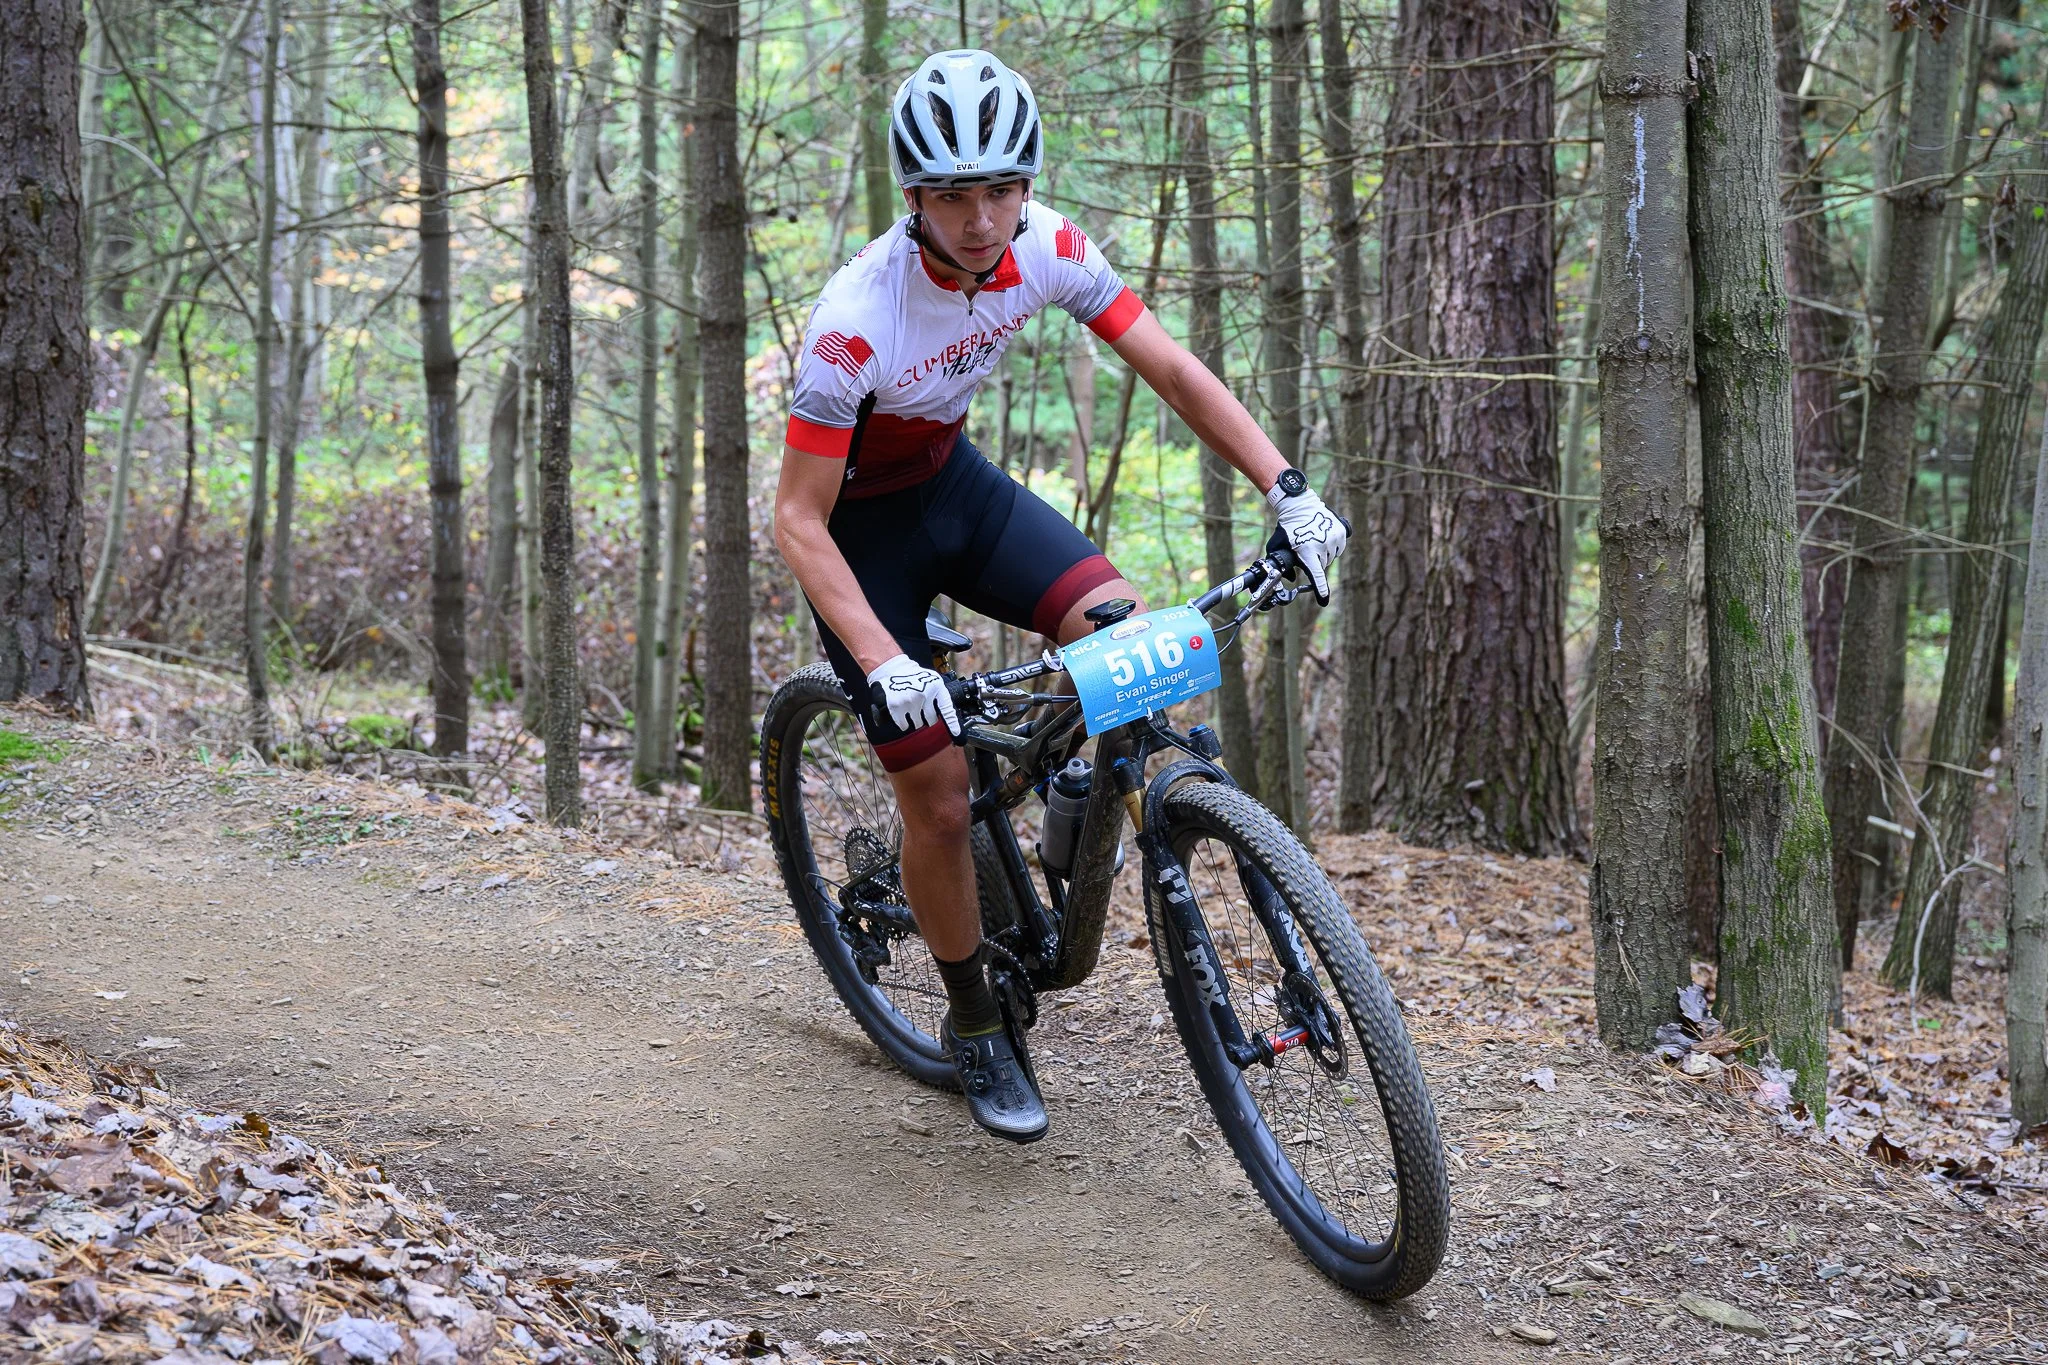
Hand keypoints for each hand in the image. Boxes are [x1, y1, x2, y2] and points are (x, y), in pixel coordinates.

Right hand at [866, 653, 960, 736]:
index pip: (947, 709)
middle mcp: (925, 693)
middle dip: (928, 719)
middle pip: (931, 720)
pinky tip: (903, 714)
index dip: (952, 723)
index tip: (956, 734)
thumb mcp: (933, 681)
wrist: (896, 668)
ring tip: (911, 708)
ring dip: (915, 720)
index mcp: (937, 687)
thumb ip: (940, 696)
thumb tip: (947, 718)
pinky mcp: (897, 705)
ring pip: (917, 723)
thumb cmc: (916, 677)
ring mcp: (911, 700)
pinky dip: (903, 724)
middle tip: (922, 709)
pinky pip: (903, 724)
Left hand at [1267, 482, 1346, 603]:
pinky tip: (1323, 537)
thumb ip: (1283, 566)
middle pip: (1322, 565)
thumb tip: (1291, 579)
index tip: (1324, 600)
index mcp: (1308, 552)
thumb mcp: (1278, 546)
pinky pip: (1339, 547)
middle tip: (1306, 549)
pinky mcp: (1342, 531)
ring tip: (1313, 540)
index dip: (1320, 590)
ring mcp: (1335, 538)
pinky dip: (1332, 546)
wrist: (1299, 504)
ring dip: (1324, 554)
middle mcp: (1323, 546)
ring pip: (1331, 557)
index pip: (1316, 576)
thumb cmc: (1287, 527)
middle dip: (1315, 562)